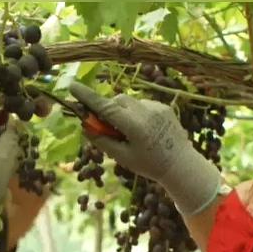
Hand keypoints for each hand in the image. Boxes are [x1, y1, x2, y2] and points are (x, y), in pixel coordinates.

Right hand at [69, 82, 222, 214]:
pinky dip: (135, 112)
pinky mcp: (163, 105)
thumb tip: (85, 126)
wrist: (180, 164)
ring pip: (128, 101)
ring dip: (122, 112)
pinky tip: (144, 129)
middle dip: (108, 109)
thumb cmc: (149, 165)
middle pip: (116, 100)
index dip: (87, 97)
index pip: (106, 107)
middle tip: (106, 127)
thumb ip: (102, 140)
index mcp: (134, 127)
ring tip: (130, 132)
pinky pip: (141, 104)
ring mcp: (156, 106)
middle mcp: (145, 112)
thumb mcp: (123, 157)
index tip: (72, 86)